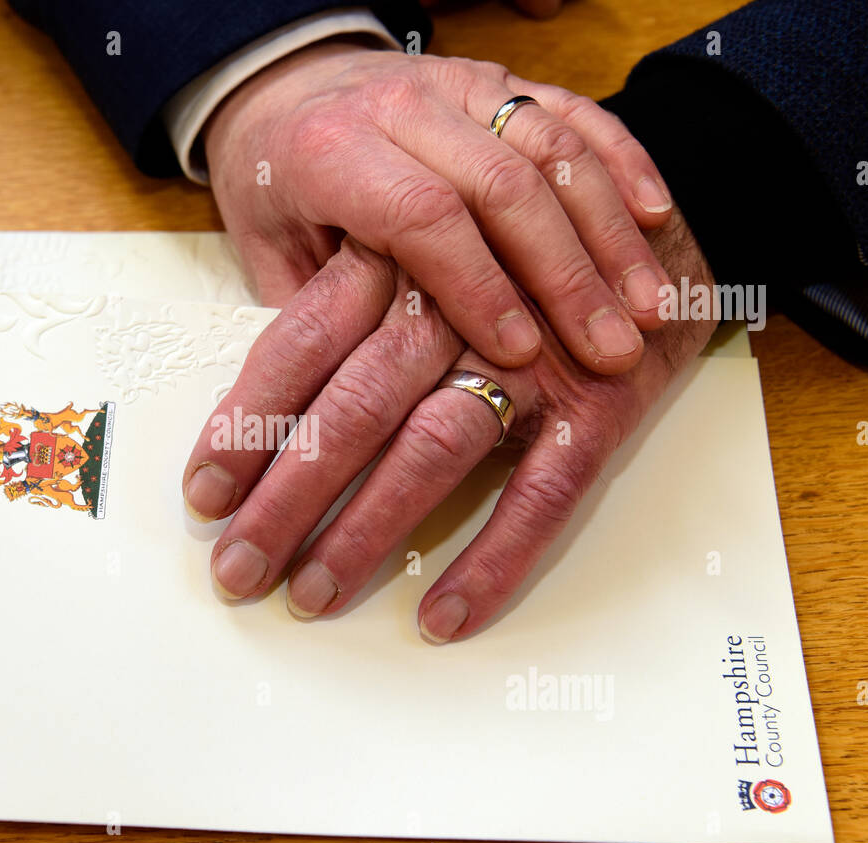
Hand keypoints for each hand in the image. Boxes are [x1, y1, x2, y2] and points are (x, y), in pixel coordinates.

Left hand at [182, 210, 717, 641]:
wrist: (664, 201)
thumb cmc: (511, 232)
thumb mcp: (414, 228)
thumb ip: (342, 288)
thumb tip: (267, 384)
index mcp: (398, 250)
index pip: (301, 342)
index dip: (249, 422)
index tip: (203, 495)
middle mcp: (457, 303)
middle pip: (355, 405)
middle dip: (289, 496)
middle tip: (237, 570)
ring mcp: (535, 355)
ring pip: (435, 448)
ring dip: (369, 530)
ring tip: (310, 595)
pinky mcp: (601, 400)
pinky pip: (544, 492)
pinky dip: (494, 557)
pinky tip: (443, 616)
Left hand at [203, 43, 675, 375]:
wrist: (281, 85)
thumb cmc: (273, 184)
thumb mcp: (263, 251)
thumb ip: (310, 308)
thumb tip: (364, 398)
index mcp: (331, 150)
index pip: (419, 213)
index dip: (474, 284)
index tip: (517, 350)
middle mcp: (404, 105)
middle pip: (502, 184)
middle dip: (564, 275)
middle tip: (610, 353)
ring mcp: (462, 86)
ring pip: (552, 149)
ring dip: (608, 235)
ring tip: (651, 311)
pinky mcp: (504, 83)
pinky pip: (577, 114)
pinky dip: (623, 166)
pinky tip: (658, 222)